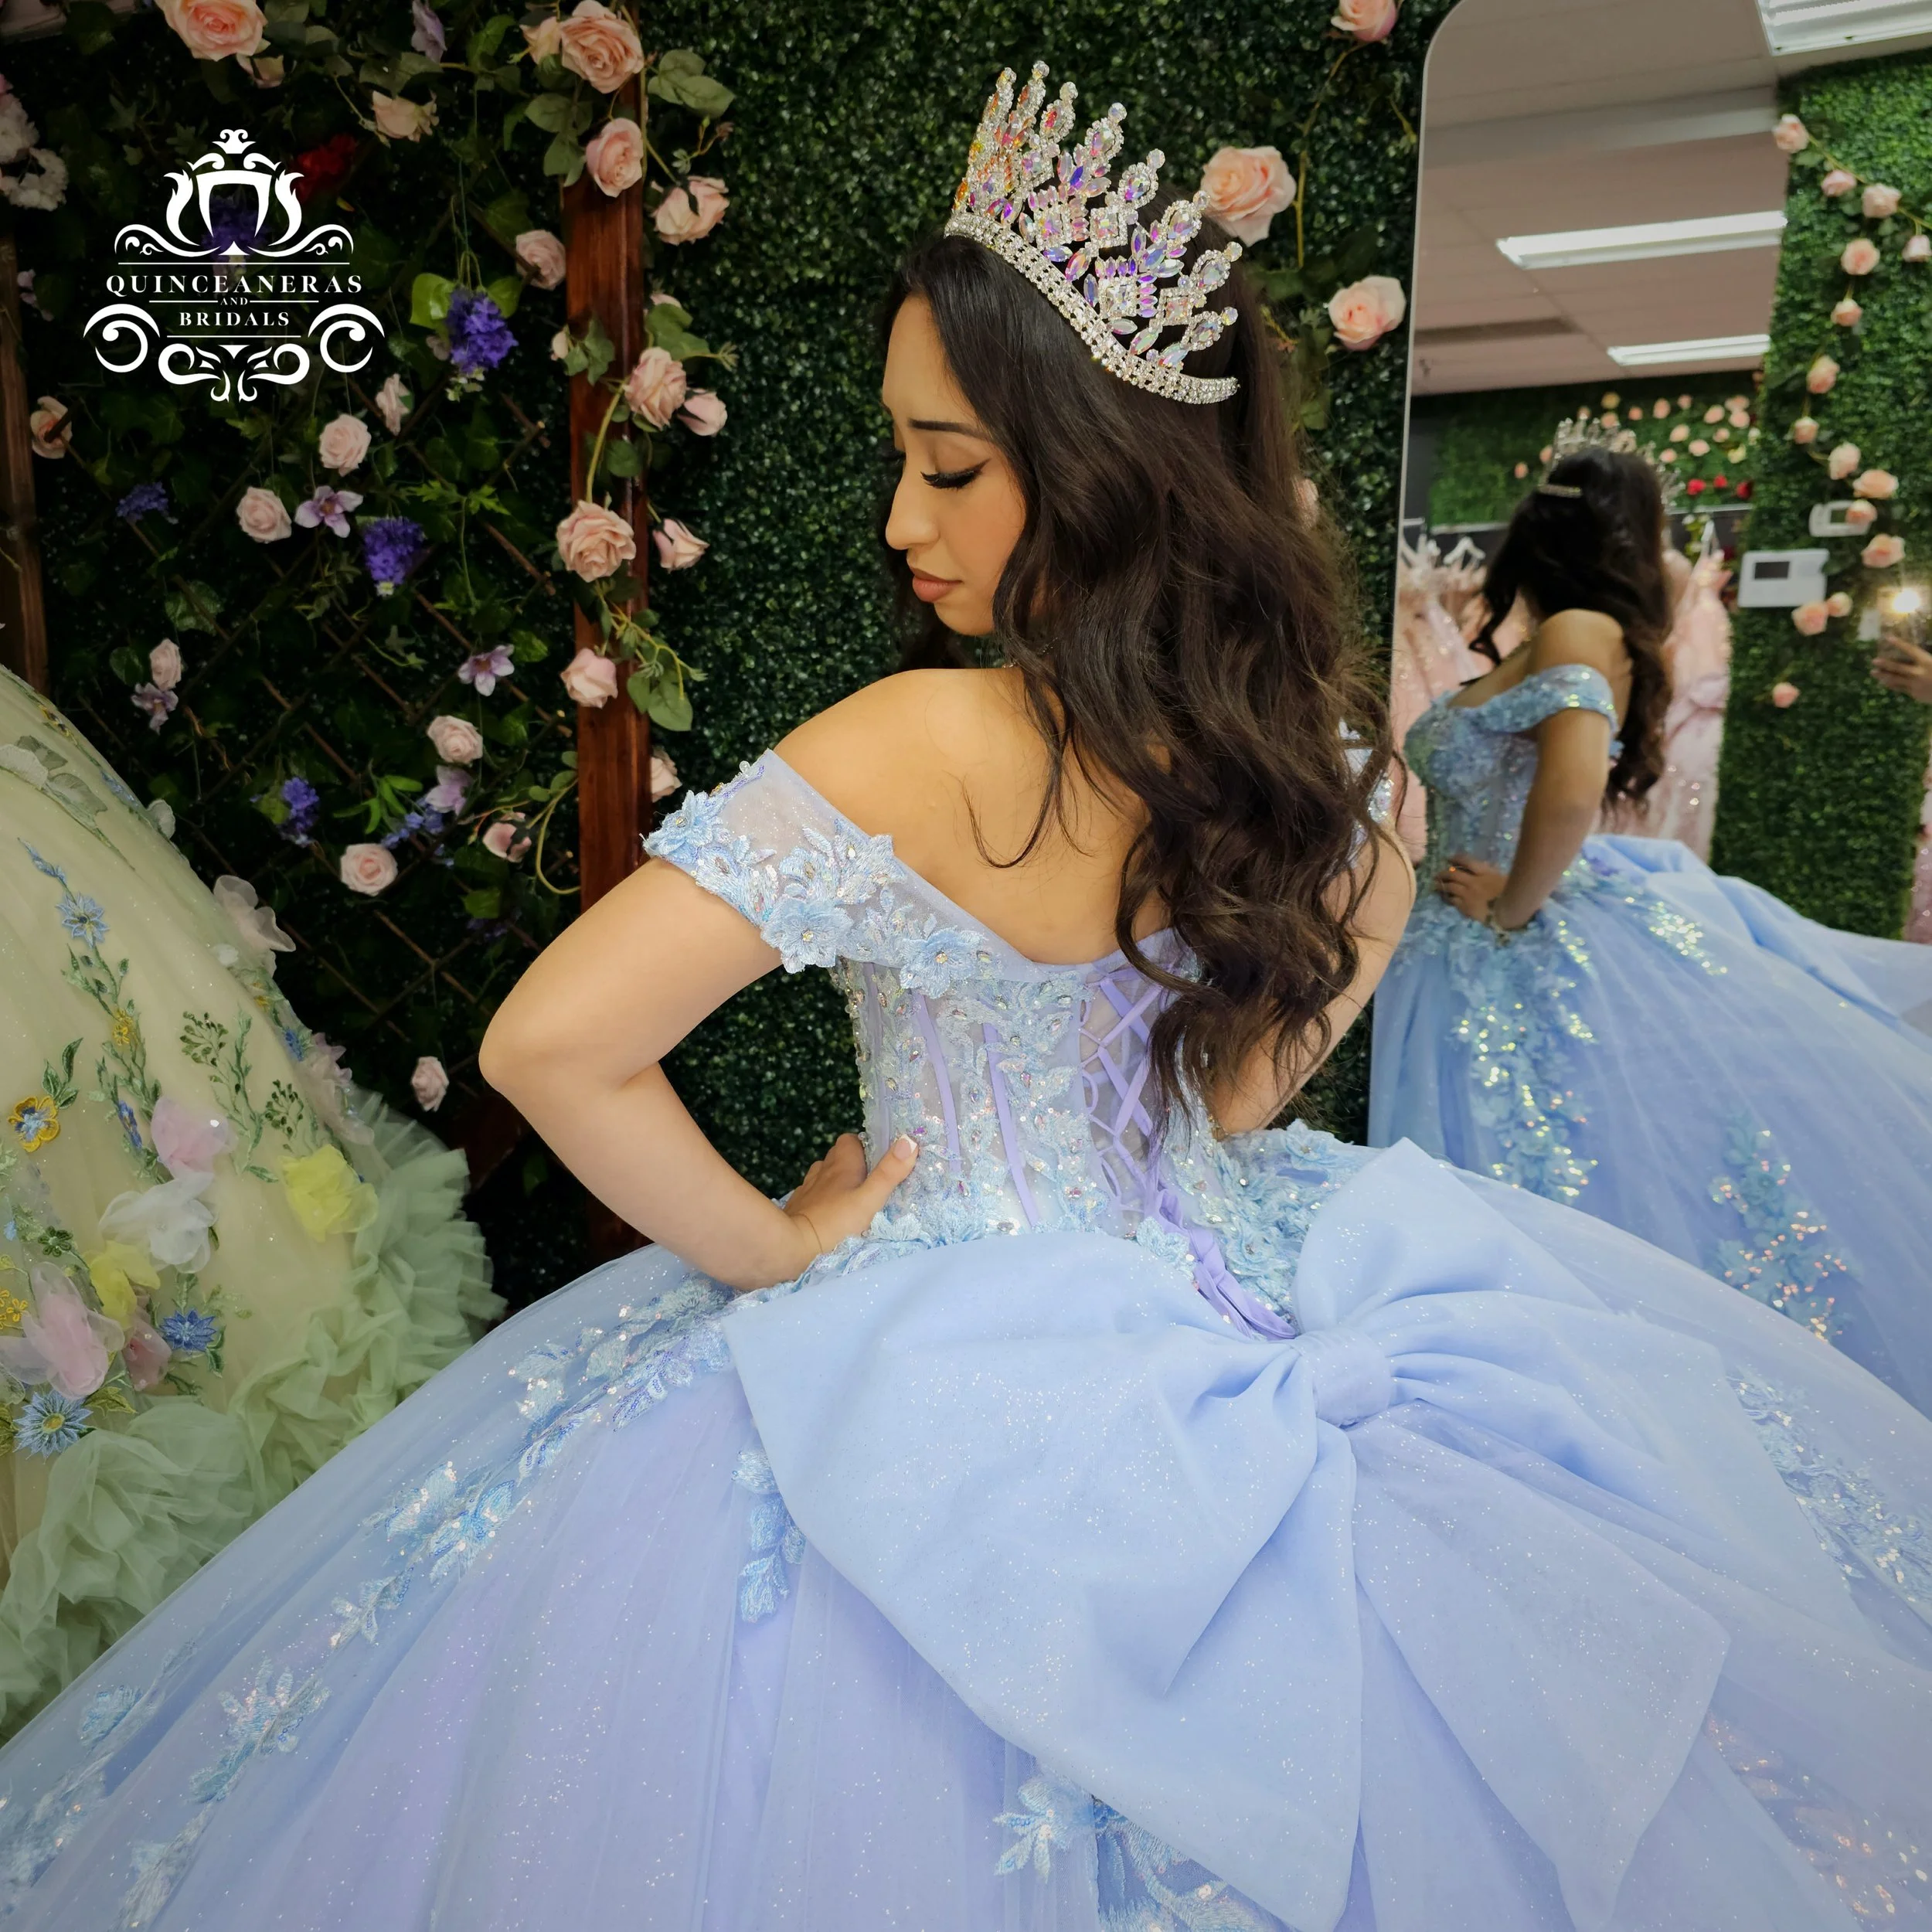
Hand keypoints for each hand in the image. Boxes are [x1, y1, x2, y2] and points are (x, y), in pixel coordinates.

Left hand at [781, 1132, 917, 1270]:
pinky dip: (823, 1201)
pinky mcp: (798, 1208)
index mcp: (841, 1164)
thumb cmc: (835, 1223)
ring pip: (824, 1177)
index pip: (850, 1140)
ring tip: (852, 1201)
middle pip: (837, 1158)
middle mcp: (822, 1171)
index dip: (864, 1146)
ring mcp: (807, 1190)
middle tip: (871, 1185)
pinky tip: (831, 1216)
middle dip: (853, 1166)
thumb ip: (889, 1172)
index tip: (879, 1163)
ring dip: (837, 1183)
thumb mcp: (870, 1199)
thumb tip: (909, 1140)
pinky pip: (813, 1197)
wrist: (793, 1248)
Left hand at [1433, 854, 1514, 925]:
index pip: (1467, 861)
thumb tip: (1485, 868)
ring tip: (1436, 885)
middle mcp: (1473, 882)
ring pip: (1450, 887)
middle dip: (1444, 873)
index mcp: (1485, 873)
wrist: (1510, 912)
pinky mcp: (1465, 907)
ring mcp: (1468, 895)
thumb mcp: (1504, 878)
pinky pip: (1452, 901)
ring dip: (1441, 885)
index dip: (1456, 858)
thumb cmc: (1511, 894)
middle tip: (1438, 874)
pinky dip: (1447, 898)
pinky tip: (1444, 897)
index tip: (1449, 858)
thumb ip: (1492, 873)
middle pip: (1454, 874)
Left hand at [1872, 638, 1931, 704]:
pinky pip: (1899, 688)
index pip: (1910, 650)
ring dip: (1883, 675)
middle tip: (1874, 661)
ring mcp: (1915, 684)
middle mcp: (1919, 672)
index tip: (1888, 637)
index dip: (1899, 643)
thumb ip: (1924, 658)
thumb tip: (1915, 653)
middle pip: (1898, 667)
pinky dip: (1891, 685)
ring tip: (1873, 672)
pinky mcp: (1914, 694)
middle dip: (1885, 664)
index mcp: (1927, 661)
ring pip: (1895, 679)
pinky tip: (1884, 682)